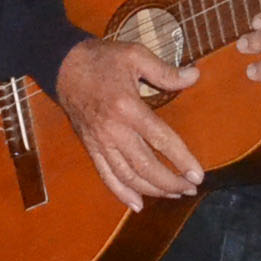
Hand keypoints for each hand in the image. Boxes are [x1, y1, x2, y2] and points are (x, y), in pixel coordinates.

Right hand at [55, 36, 202, 210]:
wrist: (62, 65)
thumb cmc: (101, 59)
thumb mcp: (135, 55)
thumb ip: (166, 71)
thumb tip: (194, 77)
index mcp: (127, 107)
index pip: (161, 140)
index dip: (182, 160)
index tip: (198, 175)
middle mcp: (113, 130)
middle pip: (145, 166)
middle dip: (170, 182)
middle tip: (190, 188)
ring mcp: (100, 142)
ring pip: (128, 176)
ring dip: (152, 190)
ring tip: (173, 194)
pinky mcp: (90, 147)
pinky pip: (106, 176)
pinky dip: (122, 193)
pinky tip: (138, 205)